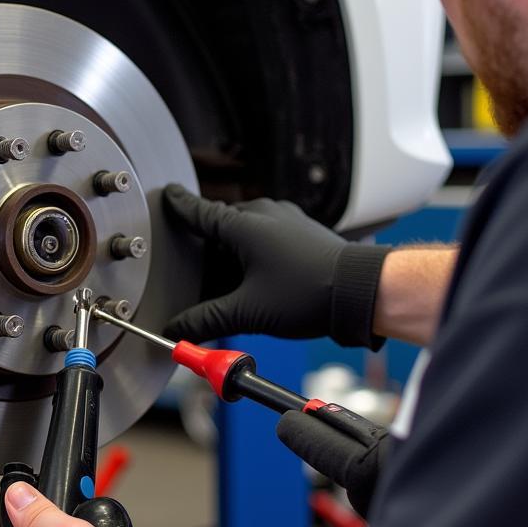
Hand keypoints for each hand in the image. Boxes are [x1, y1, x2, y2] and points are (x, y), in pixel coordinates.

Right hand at [163, 184, 389, 347]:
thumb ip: (206, 321)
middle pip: (220, 228)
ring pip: (244, 233)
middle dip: (207, 251)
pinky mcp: (301, 230)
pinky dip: (253, 255)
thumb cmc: (310, 293)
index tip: (167, 195)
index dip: (178, 205)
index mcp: (243, 225)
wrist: (360, 292)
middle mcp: (263, 213)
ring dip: (232, 256)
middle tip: (198, 277)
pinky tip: (257, 281)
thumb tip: (178, 331)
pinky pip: (266, 236)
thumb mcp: (247, 312)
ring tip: (232, 288)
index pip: (198, 211)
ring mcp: (285, 219)